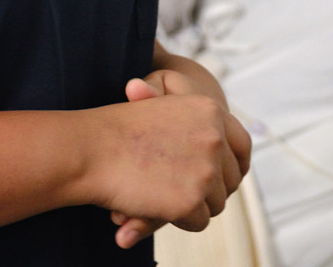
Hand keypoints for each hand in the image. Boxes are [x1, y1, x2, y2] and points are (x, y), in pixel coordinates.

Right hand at [101, 75, 251, 248]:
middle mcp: (215, 138)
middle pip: (232, 179)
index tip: (221, 175)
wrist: (89, 149)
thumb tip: (217, 150)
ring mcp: (206, 170)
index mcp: (210, 110)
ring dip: (194, 205)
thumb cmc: (117, 131)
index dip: (234, 164)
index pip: (243, 146)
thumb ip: (194, 129)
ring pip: (216, 203)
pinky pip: (199, 221)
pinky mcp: (192, 200)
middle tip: (181, 189)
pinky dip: (181, 220)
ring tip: (163, 195)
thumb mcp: (162, 111)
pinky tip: (156, 206)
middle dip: (211, 189)